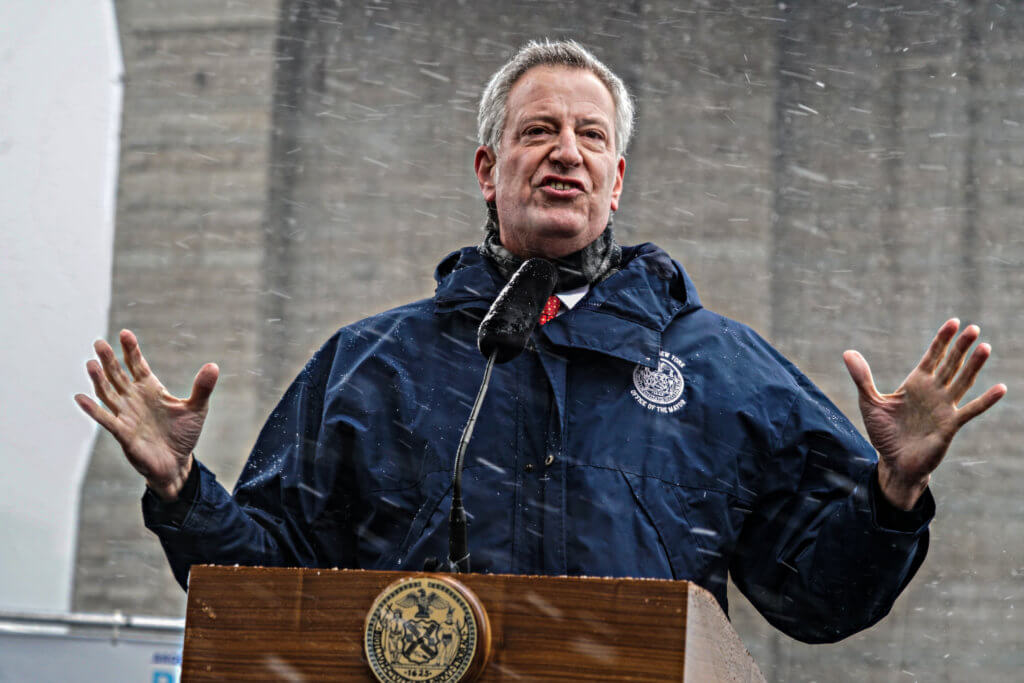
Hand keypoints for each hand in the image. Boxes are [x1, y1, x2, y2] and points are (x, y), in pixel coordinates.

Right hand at [75, 329, 218, 500]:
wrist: (177, 463)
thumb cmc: (184, 434)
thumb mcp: (197, 408)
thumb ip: (202, 388)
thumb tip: (213, 366)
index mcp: (151, 389)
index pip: (137, 365)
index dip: (131, 350)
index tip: (125, 334)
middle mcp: (134, 399)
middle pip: (118, 375)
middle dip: (109, 360)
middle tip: (99, 343)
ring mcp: (126, 415)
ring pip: (108, 394)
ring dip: (99, 380)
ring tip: (91, 363)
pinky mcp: (123, 434)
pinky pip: (106, 419)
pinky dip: (93, 409)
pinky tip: (81, 398)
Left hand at [843, 319, 1006, 509]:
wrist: (894, 462)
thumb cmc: (884, 432)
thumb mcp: (870, 402)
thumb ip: (862, 378)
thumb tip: (848, 352)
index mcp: (916, 383)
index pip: (932, 356)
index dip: (942, 340)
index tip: (954, 322)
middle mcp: (933, 392)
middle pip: (950, 364)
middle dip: (961, 347)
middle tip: (973, 328)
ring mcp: (944, 407)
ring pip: (962, 382)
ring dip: (973, 366)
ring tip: (985, 347)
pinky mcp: (949, 425)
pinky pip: (970, 410)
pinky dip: (985, 400)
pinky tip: (1000, 388)